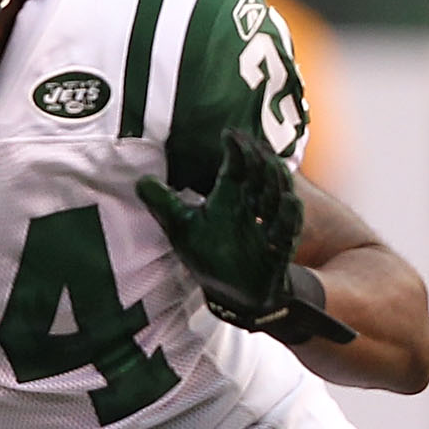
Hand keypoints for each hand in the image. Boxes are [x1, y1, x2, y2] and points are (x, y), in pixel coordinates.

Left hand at [134, 127, 353, 344]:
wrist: (234, 294)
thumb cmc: (209, 256)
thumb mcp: (181, 229)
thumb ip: (163, 204)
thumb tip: (139, 181)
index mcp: (229, 195)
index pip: (236, 165)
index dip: (237, 148)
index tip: (229, 134)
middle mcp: (251, 204)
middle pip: (262, 172)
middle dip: (259, 157)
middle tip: (252, 145)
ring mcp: (269, 223)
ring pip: (278, 192)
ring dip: (276, 179)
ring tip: (271, 165)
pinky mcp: (280, 246)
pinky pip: (289, 226)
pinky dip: (289, 214)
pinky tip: (288, 201)